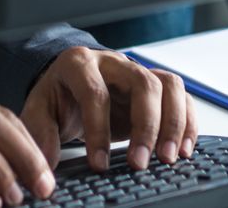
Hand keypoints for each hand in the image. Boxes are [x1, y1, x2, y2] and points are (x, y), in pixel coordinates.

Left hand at [21, 46, 195, 173]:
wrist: (70, 85)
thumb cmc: (58, 98)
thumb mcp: (39, 111)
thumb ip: (41, 134)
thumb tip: (46, 164)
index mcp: (79, 64)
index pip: (95, 93)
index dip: (98, 131)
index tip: (99, 164)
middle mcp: (113, 62)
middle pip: (142, 83)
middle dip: (146, 126)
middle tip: (141, 163)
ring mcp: (137, 71)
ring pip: (168, 84)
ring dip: (174, 123)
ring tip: (168, 158)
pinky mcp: (156, 86)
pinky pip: (181, 96)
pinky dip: (188, 122)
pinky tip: (184, 150)